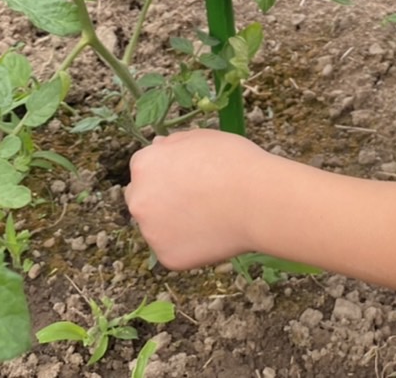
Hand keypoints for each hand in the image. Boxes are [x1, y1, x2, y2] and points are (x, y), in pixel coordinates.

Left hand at [125, 129, 270, 269]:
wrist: (257, 200)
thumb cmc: (234, 162)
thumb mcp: (201, 137)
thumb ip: (173, 143)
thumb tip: (158, 146)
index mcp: (144, 165)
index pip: (144, 170)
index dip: (167, 172)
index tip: (188, 177)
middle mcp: (139, 200)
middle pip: (143, 200)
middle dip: (162, 200)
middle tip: (196, 200)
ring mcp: (151, 232)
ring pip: (158, 228)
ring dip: (175, 224)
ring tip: (210, 217)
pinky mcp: (167, 257)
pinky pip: (174, 251)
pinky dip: (189, 246)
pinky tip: (212, 234)